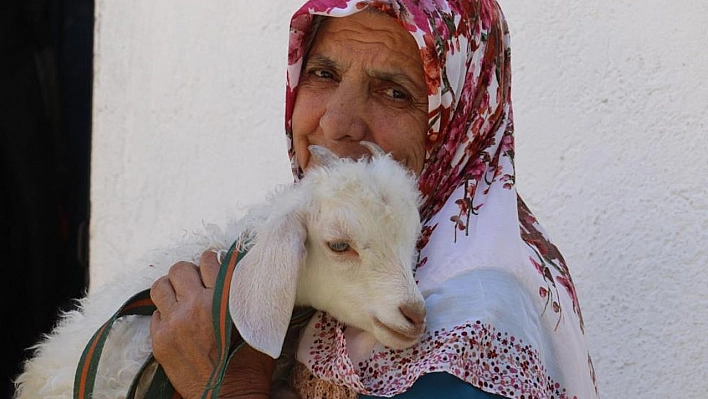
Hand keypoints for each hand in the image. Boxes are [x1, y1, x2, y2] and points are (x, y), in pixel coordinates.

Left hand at [150, 250, 274, 397]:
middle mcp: (196, 306)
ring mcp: (174, 323)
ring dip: (171, 288)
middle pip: (180, 268)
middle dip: (188, 273)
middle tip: (196, 284)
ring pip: (160, 286)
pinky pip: (155, 313)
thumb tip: (241, 270)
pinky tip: (178, 323)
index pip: (209, 260)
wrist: (229, 396)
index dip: (212, 260)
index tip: (213, 266)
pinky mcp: (160, 340)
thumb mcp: (259, 322)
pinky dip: (166, 314)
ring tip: (181, 298)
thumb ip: (248, 294)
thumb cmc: (251, 362)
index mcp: (224, 298)